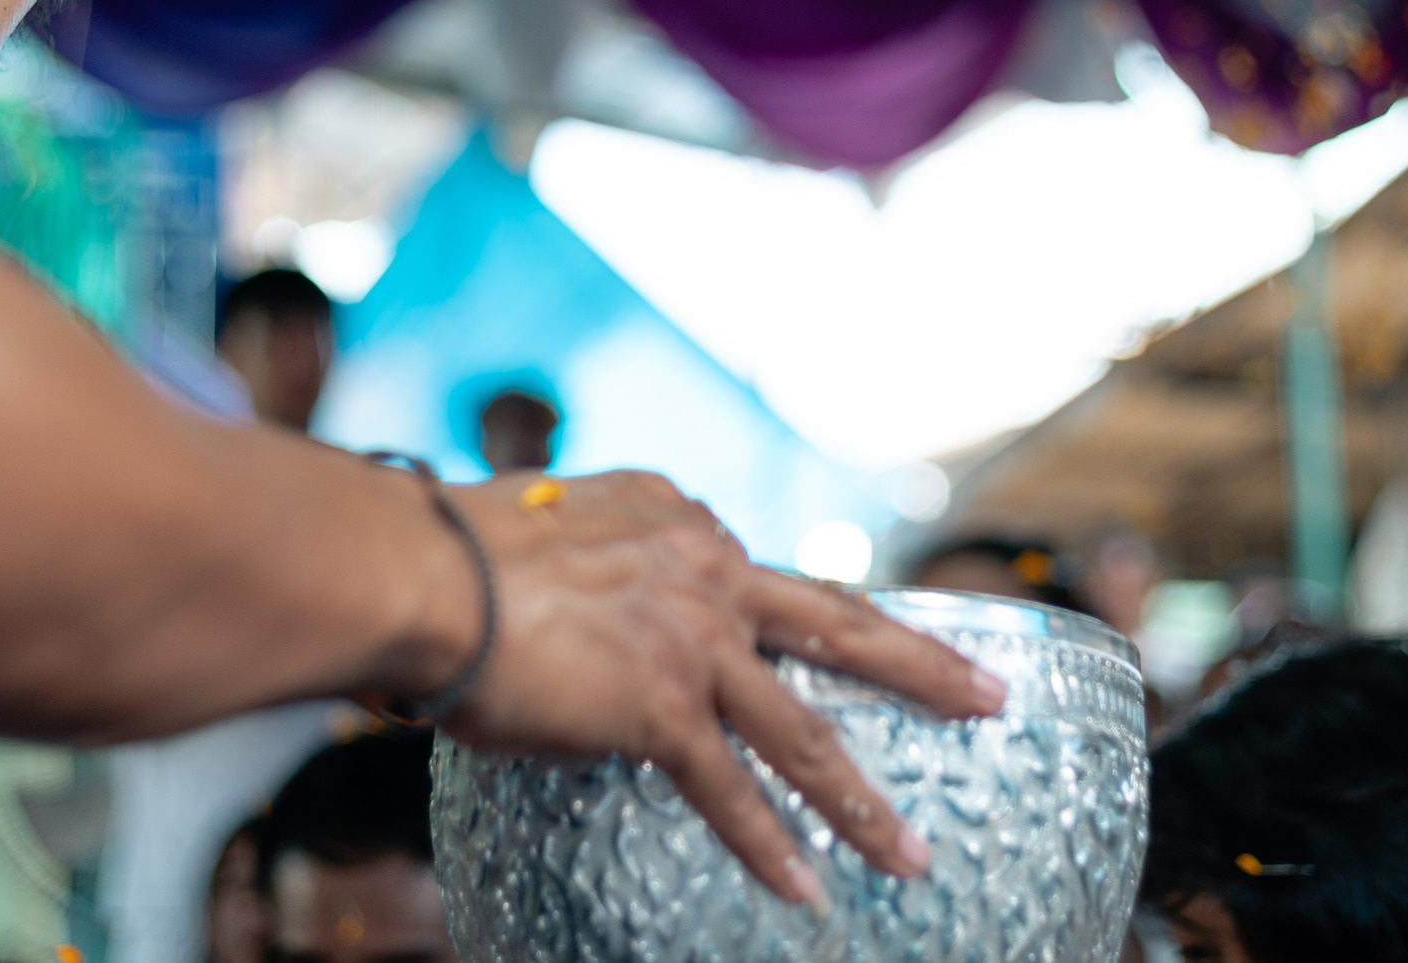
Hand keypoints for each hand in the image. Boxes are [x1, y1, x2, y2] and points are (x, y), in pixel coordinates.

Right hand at [435, 471, 1006, 904]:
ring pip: (802, 731)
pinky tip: (806, 887)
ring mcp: (693, 639)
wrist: (418, 569)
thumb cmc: (451, 552)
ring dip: (862, 801)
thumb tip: (597, 609)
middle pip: (838, 626)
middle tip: (989, 693)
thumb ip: (602, 564)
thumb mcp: (554, 529)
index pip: (762, 579)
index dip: (799, 618)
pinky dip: (768, 843)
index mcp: (682, 521)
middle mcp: (706, 569)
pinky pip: (727, 790)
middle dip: (923, 667)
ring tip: (913, 851)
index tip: (840, 639)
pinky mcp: (660, 705)